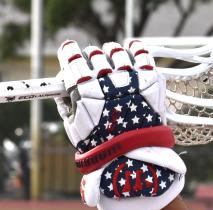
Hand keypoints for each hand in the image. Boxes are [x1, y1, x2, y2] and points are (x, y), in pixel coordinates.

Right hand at [54, 40, 185, 209]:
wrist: (132, 157)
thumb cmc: (99, 145)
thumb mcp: (74, 127)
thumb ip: (66, 104)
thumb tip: (62, 88)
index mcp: (83, 90)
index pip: (72, 58)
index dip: (68, 52)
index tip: (68, 50)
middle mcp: (106, 79)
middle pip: (93, 54)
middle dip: (89, 58)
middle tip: (91, 65)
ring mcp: (129, 77)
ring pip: (116, 51)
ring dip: (109, 53)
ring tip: (110, 59)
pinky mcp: (149, 78)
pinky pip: (141, 52)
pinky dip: (133, 48)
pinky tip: (130, 49)